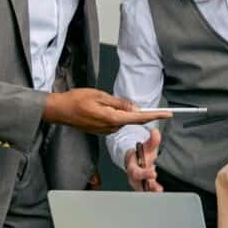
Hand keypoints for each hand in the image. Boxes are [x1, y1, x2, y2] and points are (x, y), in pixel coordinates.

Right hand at [43, 89, 170, 134]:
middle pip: (131, 119)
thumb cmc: (76, 100)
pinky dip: (114, 115)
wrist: (59, 111)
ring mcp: (105, 131)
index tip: (167, 114)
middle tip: (117, 99)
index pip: (139, 118)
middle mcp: (111, 127)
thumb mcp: (100, 95)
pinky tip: (101, 107)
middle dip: (133, 110)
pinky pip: (114, 122)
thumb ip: (119, 103)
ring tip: (101, 101)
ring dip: (121, 111)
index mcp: (112, 118)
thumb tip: (135, 108)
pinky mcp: (101, 131)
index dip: (155, 115)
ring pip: (122, 120)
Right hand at [124, 127, 162, 191]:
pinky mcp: (146, 188)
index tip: (153, 172)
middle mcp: (135, 178)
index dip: (144, 173)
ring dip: (153, 192)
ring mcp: (140, 184)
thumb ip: (152, 140)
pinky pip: (150, 192)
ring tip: (161, 191)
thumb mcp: (147, 146)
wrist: (138, 160)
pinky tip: (164, 192)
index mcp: (133, 168)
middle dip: (149, 187)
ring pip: (145, 190)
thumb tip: (155, 132)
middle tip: (158, 188)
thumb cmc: (141, 154)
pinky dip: (156, 192)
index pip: (136, 172)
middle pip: (140, 185)